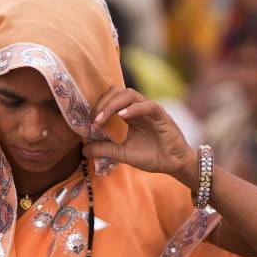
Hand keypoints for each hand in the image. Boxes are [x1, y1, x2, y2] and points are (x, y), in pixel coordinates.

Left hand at [82, 87, 196, 178]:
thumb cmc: (152, 156)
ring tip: (102, 119)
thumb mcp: (123, 154)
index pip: (111, 100)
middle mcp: (139, 108)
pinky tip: (121, 116)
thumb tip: (83, 149)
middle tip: (93, 120)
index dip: (98, 108)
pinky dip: (133, 108)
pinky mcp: (161, 115)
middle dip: (102, 103)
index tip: (89, 124)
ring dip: (113, 104)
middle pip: (118, 92)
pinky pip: (147, 105)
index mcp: (130, 114)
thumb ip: (105, 149)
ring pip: (130, 94)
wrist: (173, 165)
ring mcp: (150, 109)